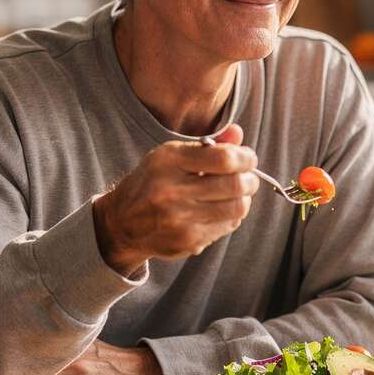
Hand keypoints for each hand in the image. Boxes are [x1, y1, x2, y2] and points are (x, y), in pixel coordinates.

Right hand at [93, 123, 257, 272]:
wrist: (122, 221)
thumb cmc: (153, 182)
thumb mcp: (172, 156)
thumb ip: (208, 145)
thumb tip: (238, 133)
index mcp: (168, 161)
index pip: (224, 158)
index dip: (245, 157)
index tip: (248, 158)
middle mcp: (171, 190)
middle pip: (234, 184)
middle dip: (250, 180)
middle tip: (249, 178)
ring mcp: (179, 219)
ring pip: (236, 208)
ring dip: (244, 199)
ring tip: (238, 194)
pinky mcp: (187, 241)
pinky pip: (226, 226)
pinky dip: (231, 217)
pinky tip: (220, 210)